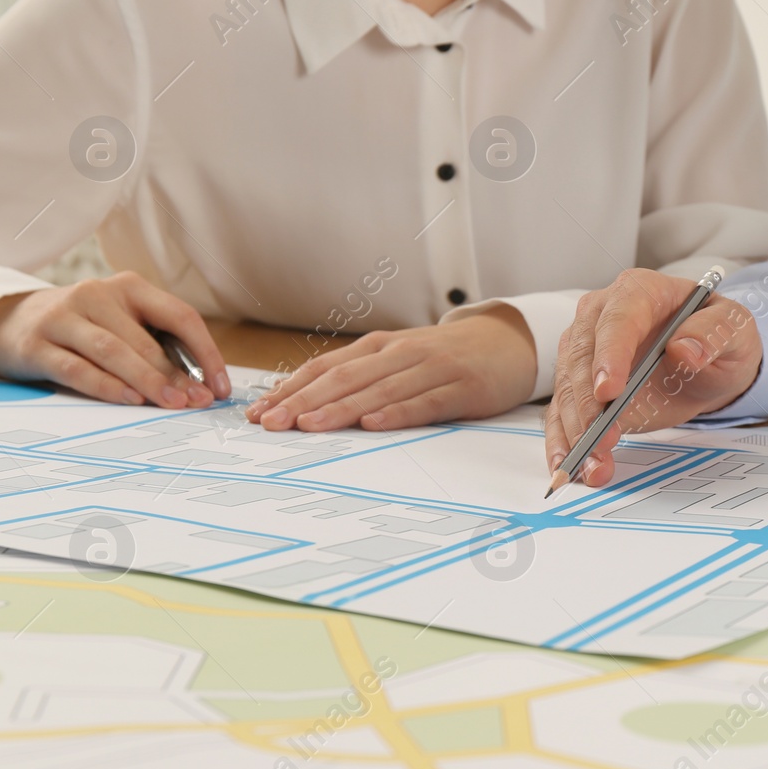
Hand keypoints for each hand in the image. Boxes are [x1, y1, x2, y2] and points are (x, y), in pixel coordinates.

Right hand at [0, 272, 229, 407]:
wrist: (10, 321)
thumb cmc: (84, 326)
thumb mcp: (121, 322)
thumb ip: (156, 345)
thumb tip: (201, 386)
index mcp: (129, 287)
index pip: (180, 316)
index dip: (206, 352)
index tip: (220, 385)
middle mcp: (97, 295)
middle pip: (147, 340)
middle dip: (178, 375)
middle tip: (198, 402)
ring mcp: (64, 317)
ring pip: (114, 351)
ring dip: (148, 380)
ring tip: (173, 403)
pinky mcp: (36, 344)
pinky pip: (77, 368)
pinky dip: (106, 385)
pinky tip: (129, 400)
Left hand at [243, 307, 536, 430]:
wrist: (508, 342)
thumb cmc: (447, 358)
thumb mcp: (401, 360)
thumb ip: (363, 377)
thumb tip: (307, 405)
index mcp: (379, 347)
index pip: (326, 367)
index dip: (291, 389)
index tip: (259, 412)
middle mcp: (400, 352)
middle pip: (344, 377)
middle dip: (302, 401)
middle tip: (270, 423)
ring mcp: (431, 367)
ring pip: (378, 389)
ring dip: (340, 408)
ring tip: (308, 426)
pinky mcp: (461, 387)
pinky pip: (424, 402)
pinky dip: (397, 412)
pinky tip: (374, 424)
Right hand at [545, 269, 761, 487]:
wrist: (710, 359)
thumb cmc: (717, 335)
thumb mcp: (733, 328)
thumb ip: (713, 333)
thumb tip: (684, 348)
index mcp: (639, 292)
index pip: (618, 319)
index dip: (610, 355)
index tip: (609, 392)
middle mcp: (603, 316)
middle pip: (581, 356)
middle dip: (587, 403)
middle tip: (600, 440)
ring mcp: (587, 350)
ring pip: (568, 388)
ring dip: (575, 430)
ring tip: (590, 465)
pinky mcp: (583, 385)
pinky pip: (564, 412)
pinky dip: (565, 441)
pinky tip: (569, 466)